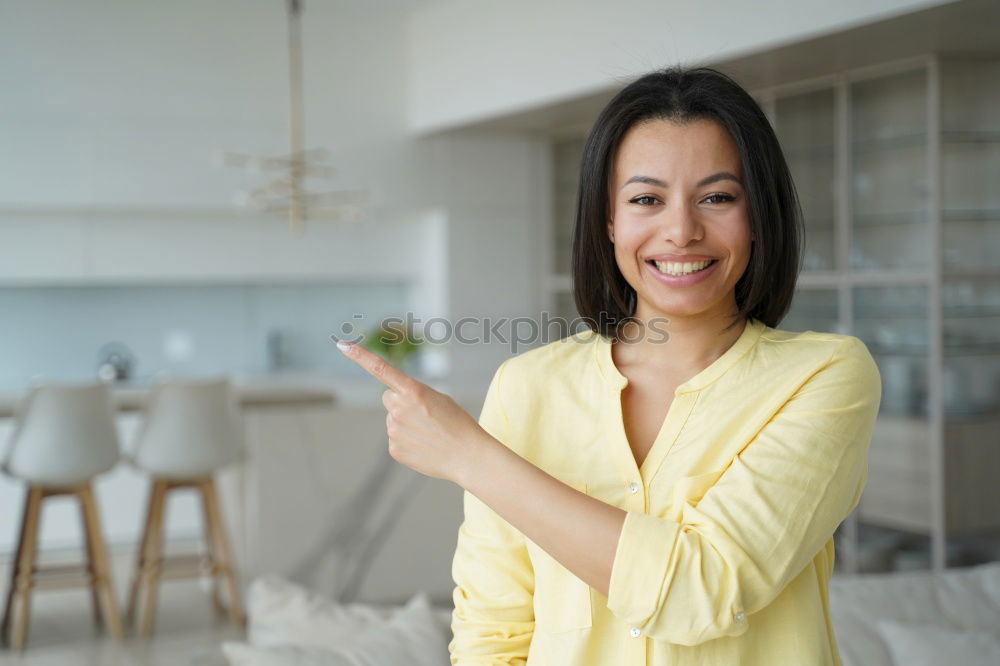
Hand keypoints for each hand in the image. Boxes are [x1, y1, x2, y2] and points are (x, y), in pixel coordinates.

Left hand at [336, 338, 494, 483]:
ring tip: (429, 433)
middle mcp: (398, 408)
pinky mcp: (393, 448)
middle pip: (389, 398)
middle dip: (401, 402)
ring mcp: (394, 430)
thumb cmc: (457, 423)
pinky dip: (408, 441)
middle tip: (424, 414)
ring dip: (406, 423)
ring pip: (393, 419)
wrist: (467, 455)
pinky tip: (424, 445)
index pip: (380, 368)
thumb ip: (412, 396)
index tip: (342, 344)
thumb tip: (393, 409)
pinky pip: (395, 438)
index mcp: (412, 390)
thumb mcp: (438, 399)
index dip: (359, 356)